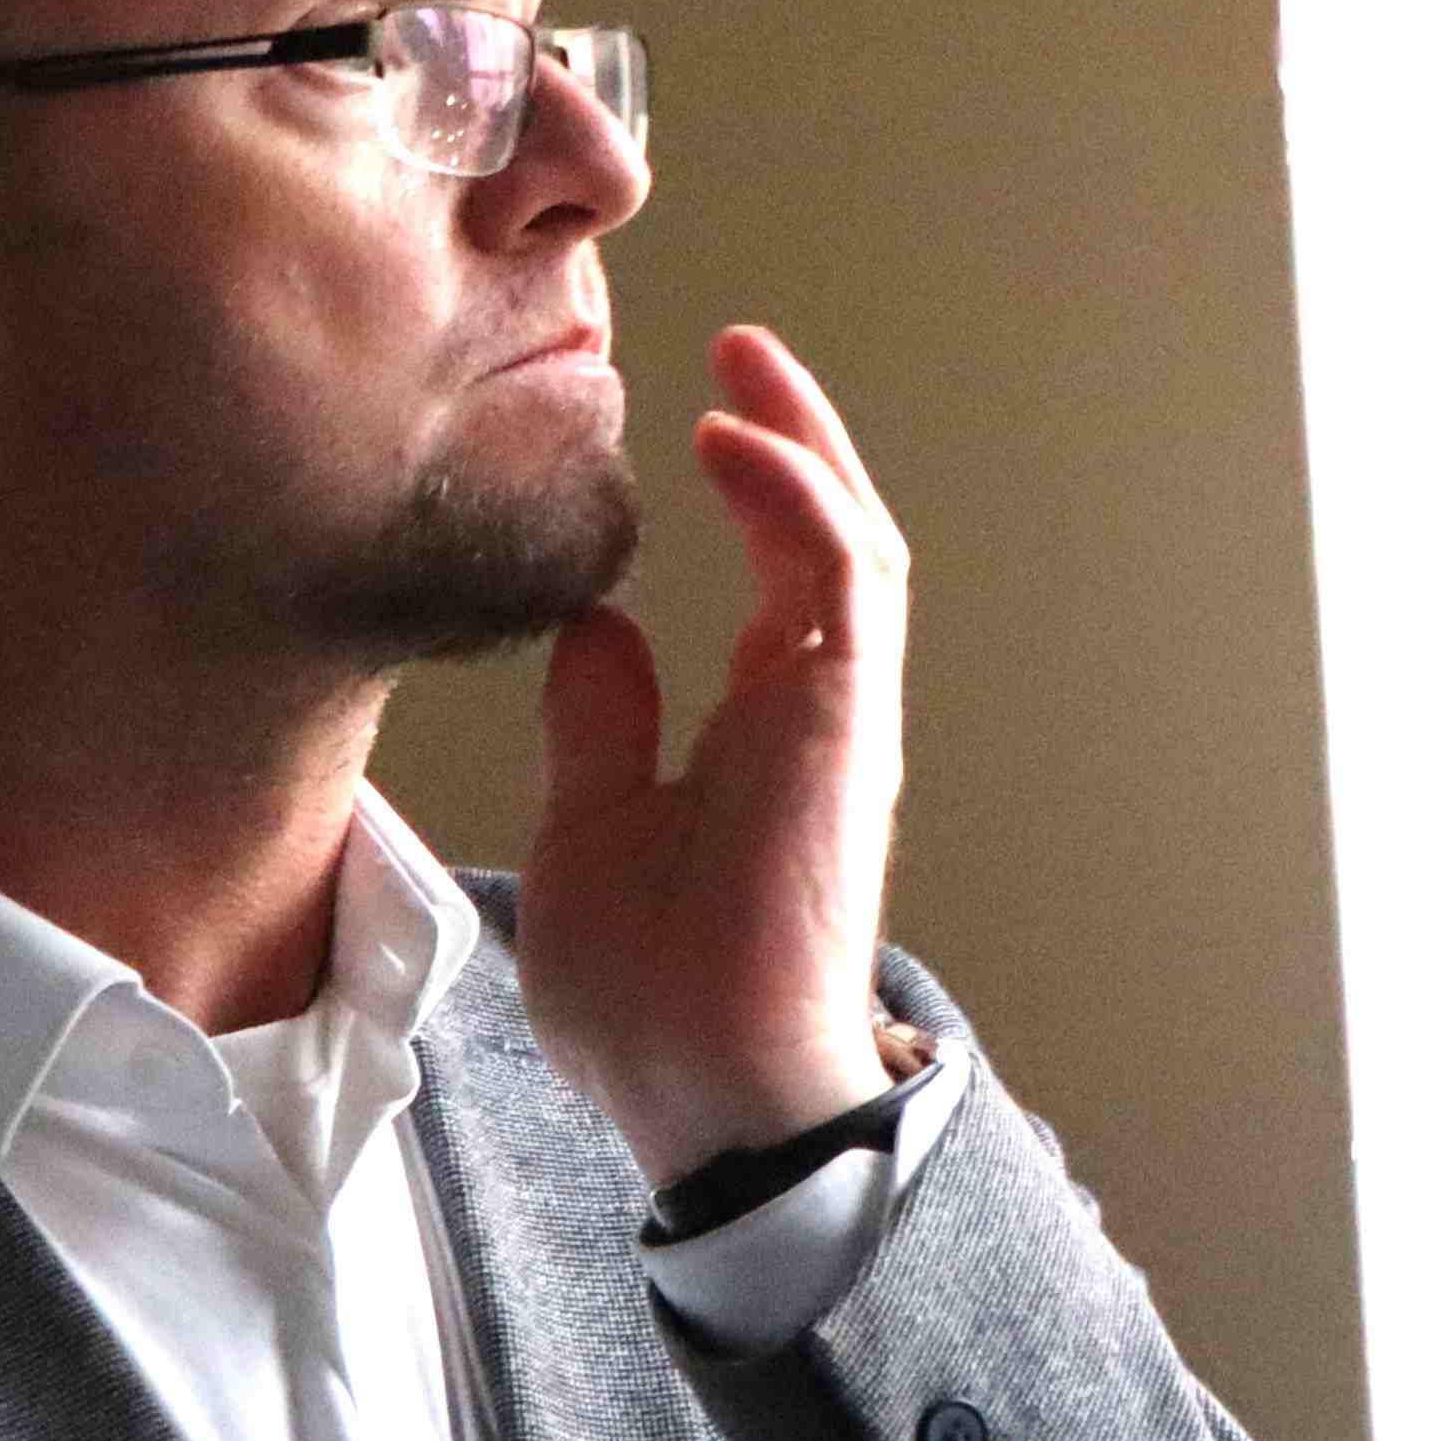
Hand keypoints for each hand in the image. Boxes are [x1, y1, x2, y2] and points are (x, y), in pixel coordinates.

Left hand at [518, 323, 910, 1186]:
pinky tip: (733, 438)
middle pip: (826, 535)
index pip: (779, 577)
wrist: (700, 1089)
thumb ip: (601, 725)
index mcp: (762, 731)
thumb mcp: (590, 827)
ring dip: (805, 444)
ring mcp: (837, 716)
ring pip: (850, 542)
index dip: (753, 486)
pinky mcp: (843, 725)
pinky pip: (842, 581)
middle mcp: (814, 712)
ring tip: (747, 364)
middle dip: (792, 434)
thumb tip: (595, 628)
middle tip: (740, 350)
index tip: (696, 412)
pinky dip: (797, 498)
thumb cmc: (652, 997)